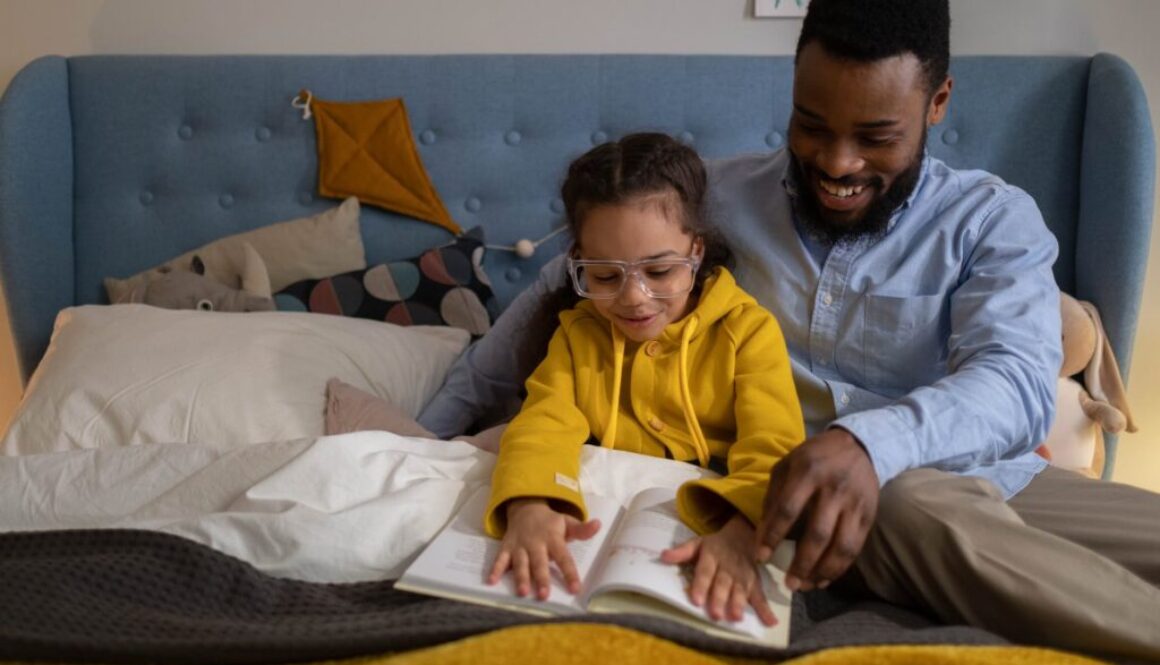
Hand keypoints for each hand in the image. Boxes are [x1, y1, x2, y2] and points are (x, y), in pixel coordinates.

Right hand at [487, 498, 600, 599]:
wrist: (526, 507)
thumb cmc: (550, 522)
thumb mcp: (567, 522)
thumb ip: (582, 529)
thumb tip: (598, 525)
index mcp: (553, 538)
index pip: (564, 557)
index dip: (570, 573)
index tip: (575, 588)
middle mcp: (536, 543)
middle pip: (539, 562)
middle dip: (541, 578)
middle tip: (544, 595)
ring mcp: (520, 546)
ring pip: (520, 563)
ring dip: (520, 577)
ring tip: (522, 592)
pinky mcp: (507, 548)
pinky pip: (500, 559)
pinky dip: (495, 569)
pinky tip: (491, 581)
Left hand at [661, 514, 776, 625]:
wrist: (743, 534)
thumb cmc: (716, 545)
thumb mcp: (697, 543)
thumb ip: (681, 552)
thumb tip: (662, 557)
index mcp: (712, 556)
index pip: (705, 571)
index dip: (701, 585)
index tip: (697, 600)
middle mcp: (728, 567)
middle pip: (723, 583)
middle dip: (720, 599)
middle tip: (716, 615)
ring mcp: (743, 575)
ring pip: (741, 590)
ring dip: (739, 604)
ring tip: (736, 617)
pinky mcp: (755, 582)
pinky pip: (761, 595)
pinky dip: (766, 609)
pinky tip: (771, 621)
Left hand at [756, 428, 877, 591]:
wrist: (858, 446)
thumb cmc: (814, 458)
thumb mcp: (787, 465)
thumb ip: (773, 496)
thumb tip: (763, 534)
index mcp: (808, 472)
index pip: (787, 510)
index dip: (773, 536)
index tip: (761, 557)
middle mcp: (834, 489)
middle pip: (817, 534)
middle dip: (801, 564)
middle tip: (788, 583)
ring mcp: (855, 504)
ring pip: (841, 547)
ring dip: (823, 572)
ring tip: (805, 586)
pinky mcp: (869, 516)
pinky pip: (855, 548)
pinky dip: (840, 568)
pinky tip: (824, 578)